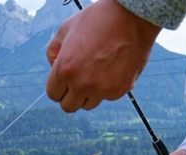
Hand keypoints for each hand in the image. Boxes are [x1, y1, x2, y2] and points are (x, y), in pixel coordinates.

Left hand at [46, 0, 160, 112]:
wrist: (132, 16)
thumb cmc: (98, 19)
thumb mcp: (66, 29)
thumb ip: (54, 51)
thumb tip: (53, 67)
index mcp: (65, 69)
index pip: (53, 94)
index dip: (58, 86)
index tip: (65, 80)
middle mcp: (82, 84)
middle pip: (68, 106)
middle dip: (71, 95)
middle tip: (78, 81)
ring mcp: (102, 89)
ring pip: (88, 105)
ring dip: (89, 93)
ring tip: (96, 73)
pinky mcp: (119, 90)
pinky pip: (108, 97)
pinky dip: (108, 88)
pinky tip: (112, 69)